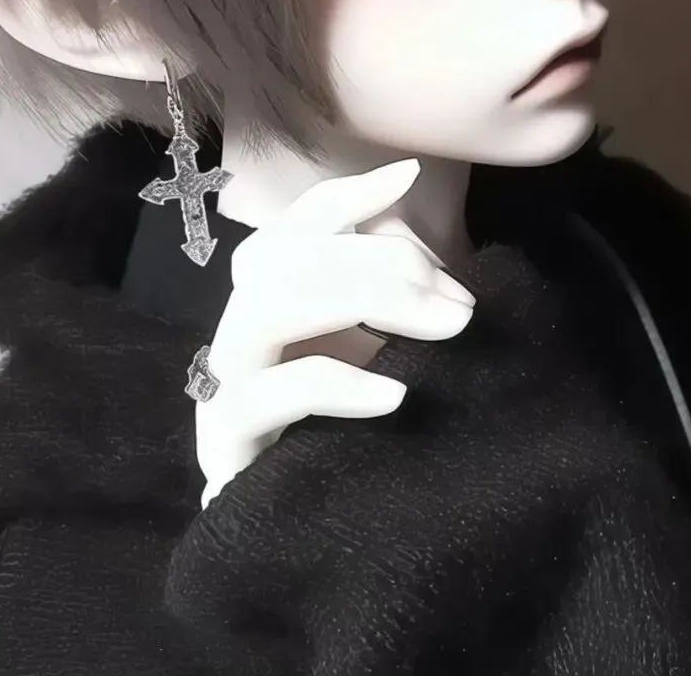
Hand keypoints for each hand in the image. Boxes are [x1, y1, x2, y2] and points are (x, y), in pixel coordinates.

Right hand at [194, 159, 475, 506]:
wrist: (298, 514)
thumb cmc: (341, 413)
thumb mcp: (375, 339)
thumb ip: (393, 291)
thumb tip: (440, 259)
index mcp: (274, 289)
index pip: (299, 222)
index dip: (350, 194)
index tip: (410, 175)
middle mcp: (242, 318)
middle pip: (294, 256)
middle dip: (388, 264)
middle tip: (462, 303)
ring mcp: (228, 373)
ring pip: (271, 304)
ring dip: (367, 300)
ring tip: (447, 327)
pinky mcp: (227, 433)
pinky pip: (273, 394)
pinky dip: (340, 384)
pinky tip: (397, 394)